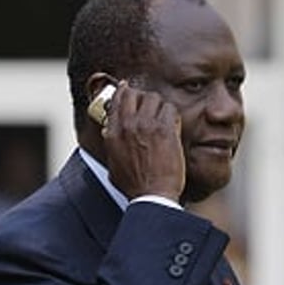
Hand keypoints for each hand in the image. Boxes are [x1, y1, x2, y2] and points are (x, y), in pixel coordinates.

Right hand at [101, 81, 184, 201]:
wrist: (152, 196)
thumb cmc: (134, 186)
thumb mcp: (113, 163)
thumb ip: (112, 144)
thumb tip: (110, 133)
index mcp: (113, 133)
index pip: (116, 100)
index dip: (124, 91)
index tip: (127, 88)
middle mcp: (127, 125)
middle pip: (133, 93)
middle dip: (141, 96)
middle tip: (149, 104)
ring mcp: (146, 126)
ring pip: (153, 98)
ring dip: (158, 105)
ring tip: (162, 117)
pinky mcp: (165, 130)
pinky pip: (170, 108)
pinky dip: (172, 115)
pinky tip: (173, 125)